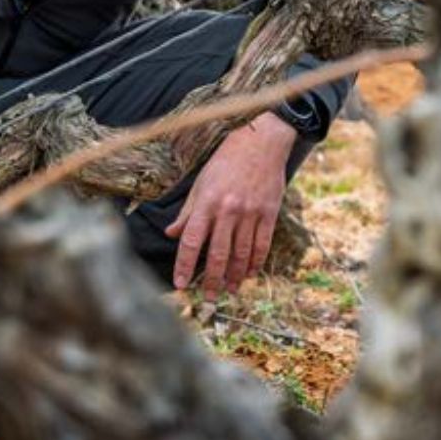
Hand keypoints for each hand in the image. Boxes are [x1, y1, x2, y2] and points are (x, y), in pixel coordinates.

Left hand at [166, 112, 296, 295]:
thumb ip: (188, 211)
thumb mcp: (201, 182)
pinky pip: (262, 245)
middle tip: (207, 297)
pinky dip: (255, 263)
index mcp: (207, 202)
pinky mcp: (269, 213)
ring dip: (233, 276)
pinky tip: (249, 274)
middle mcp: (228, 210)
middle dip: (210, 280)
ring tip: (228, 290)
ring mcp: (250, 213)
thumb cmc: (227, 161)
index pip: (191, 241)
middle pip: (217, 254)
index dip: (183, 265)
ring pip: (241, 254)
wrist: (262, 142)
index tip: (180, 284)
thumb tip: (172, 234)